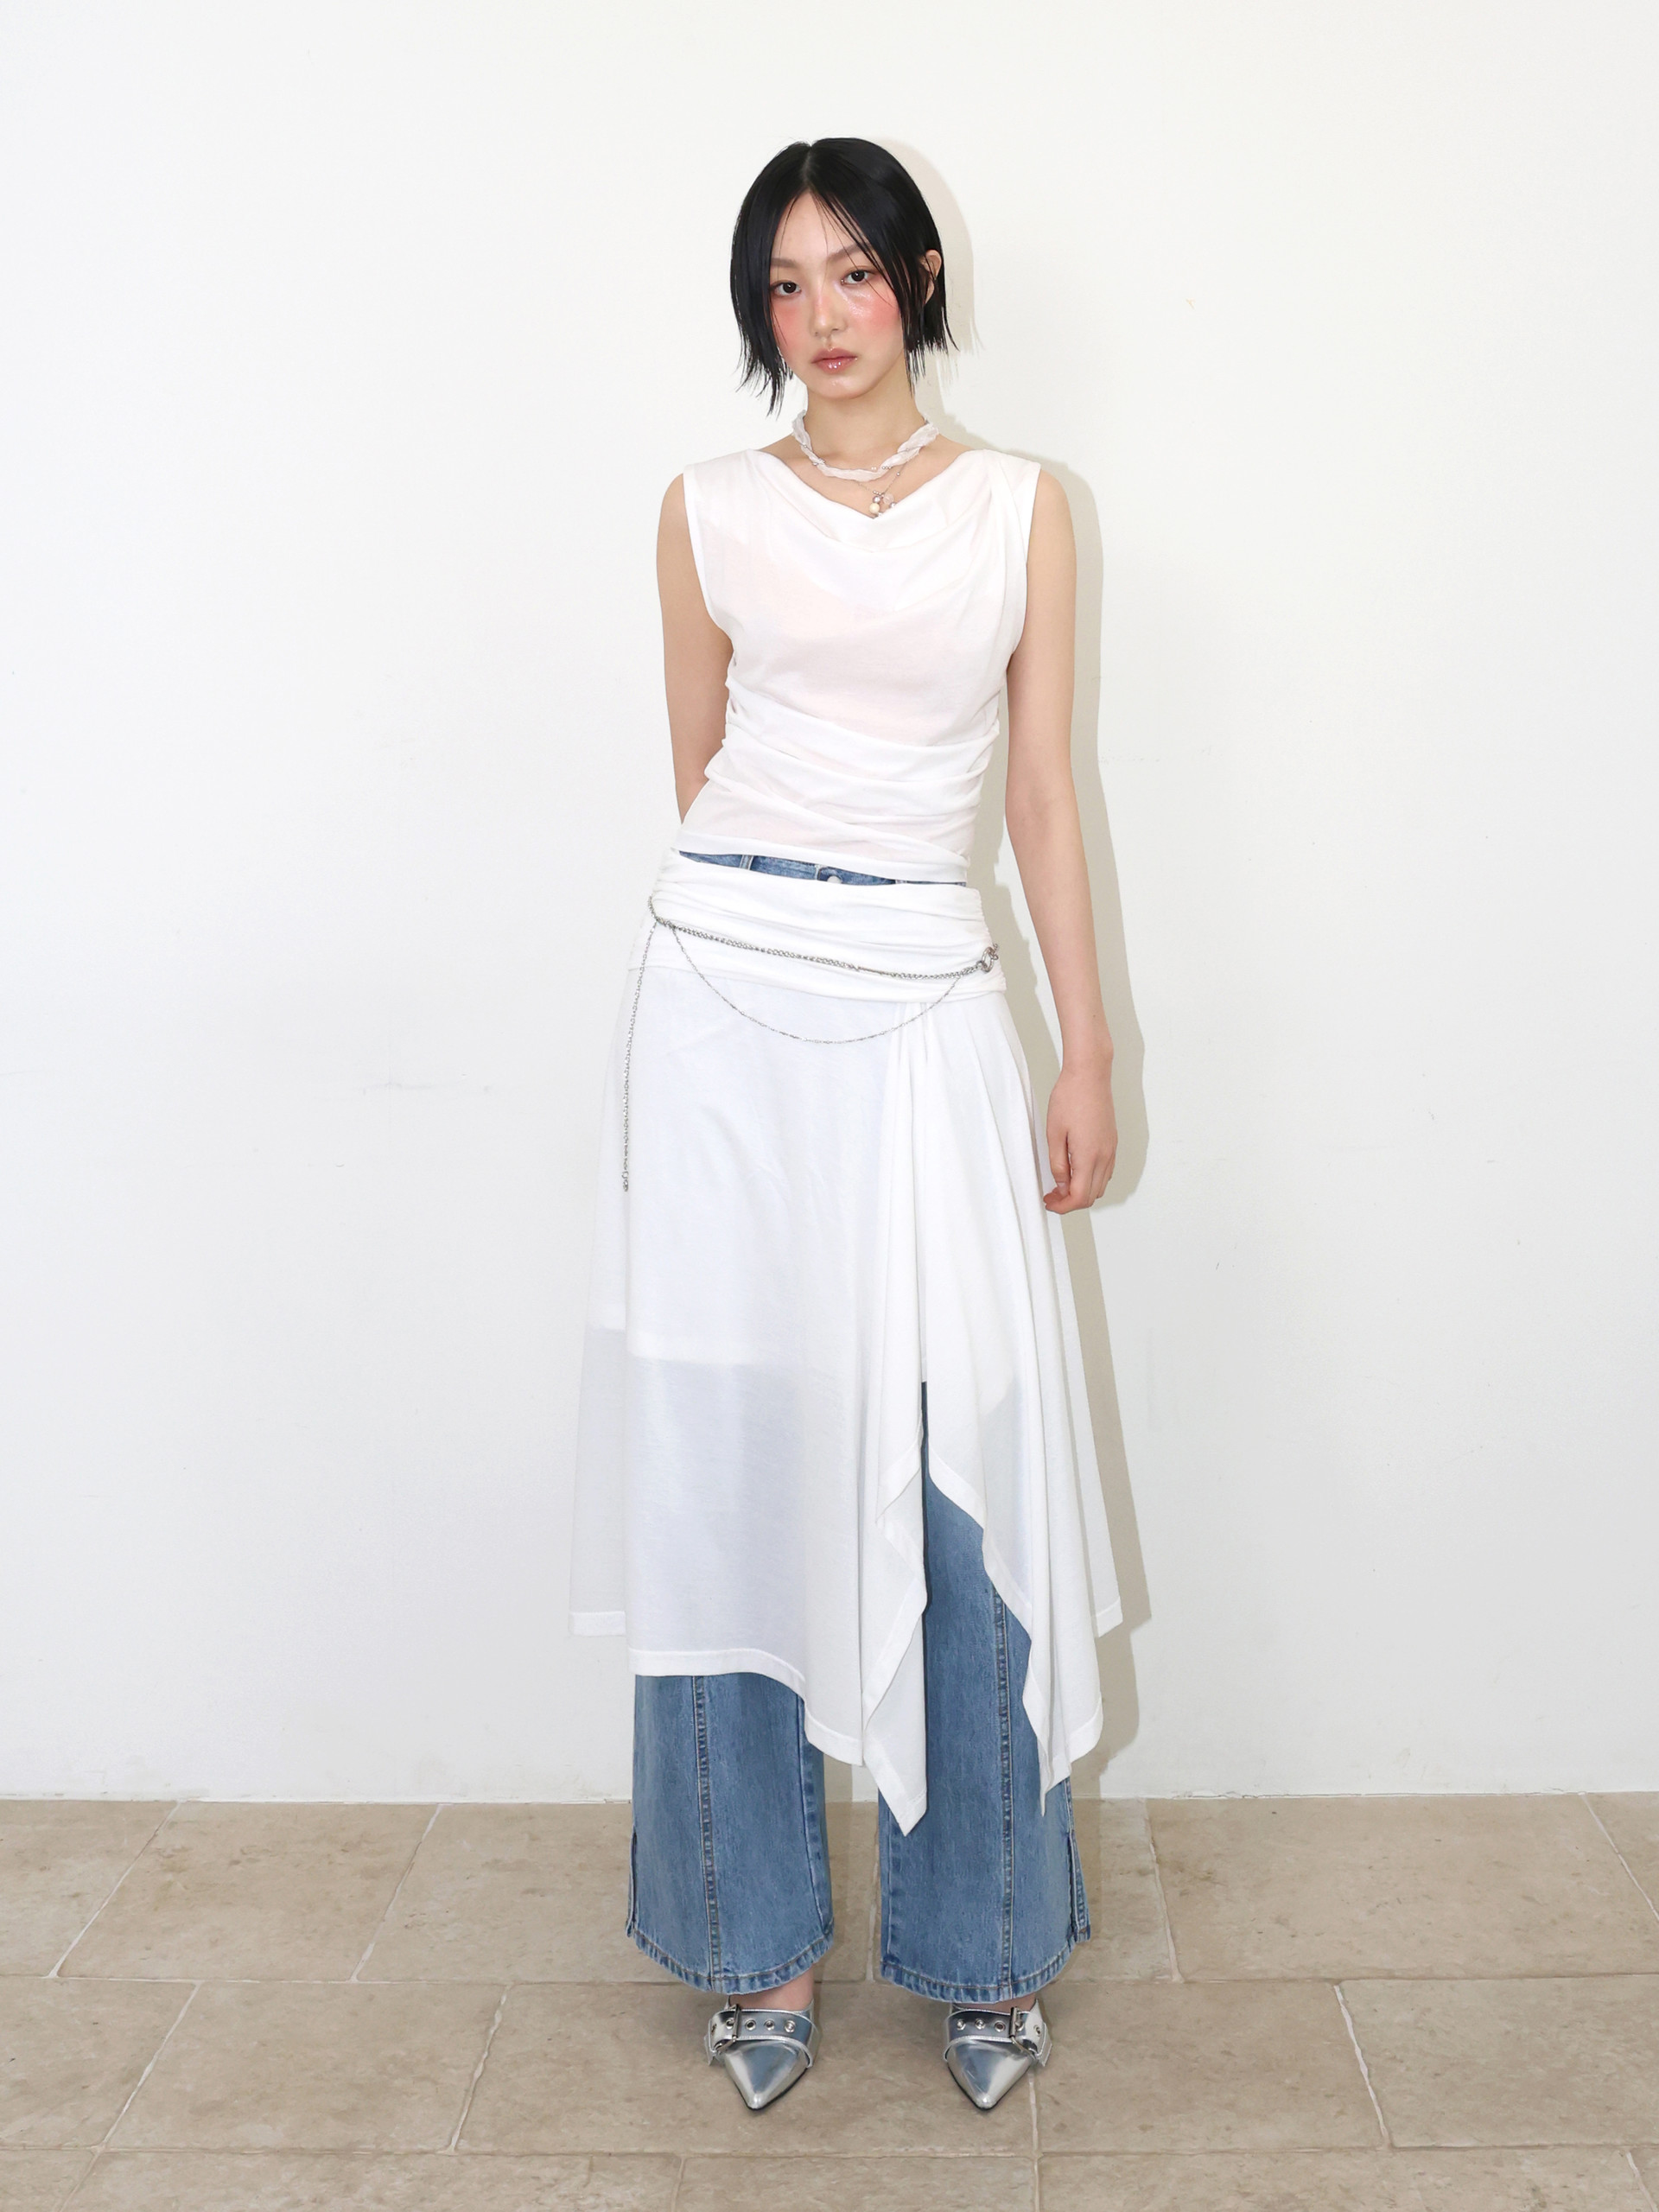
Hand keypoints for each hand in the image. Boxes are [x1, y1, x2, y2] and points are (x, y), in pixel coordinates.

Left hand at [1044, 1056, 1116, 1212]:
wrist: (1090, 1075)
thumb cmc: (1070, 1098)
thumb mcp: (1054, 1133)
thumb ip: (1058, 1163)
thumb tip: (1061, 1184)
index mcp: (1089, 1156)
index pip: (1080, 1197)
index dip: (1063, 1206)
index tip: (1049, 1202)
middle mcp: (1105, 1156)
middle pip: (1092, 1196)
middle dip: (1071, 1201)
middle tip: (1051, 1194)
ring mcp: (1111, 1150)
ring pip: (1100, 1185)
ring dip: (1082, 1191)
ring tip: (1061, 1183)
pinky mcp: (1112, 1142)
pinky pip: (1105, 1171)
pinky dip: (1091, 1179)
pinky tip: (1075, 1170)